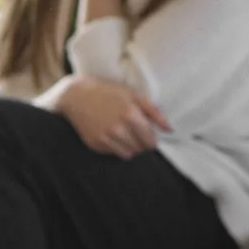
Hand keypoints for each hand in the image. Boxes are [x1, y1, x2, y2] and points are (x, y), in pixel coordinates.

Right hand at [52, 74, 171, 158]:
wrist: (78, 96)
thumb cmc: (109, 93)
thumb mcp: (134, 96)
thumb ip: (155, 113)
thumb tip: (170, 130)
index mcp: (130, 114)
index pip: (151, 141)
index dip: (152, 139)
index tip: (147, 133)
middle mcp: (117, 128)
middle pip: (141, 149)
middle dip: (141, 142)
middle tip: (134, 131)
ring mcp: (105, 138)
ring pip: (128, 155)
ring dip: (130, 147)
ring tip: (123, 133)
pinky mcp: (95, 144)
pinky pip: (114, 154)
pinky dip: (116, 147)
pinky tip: (111, 134)